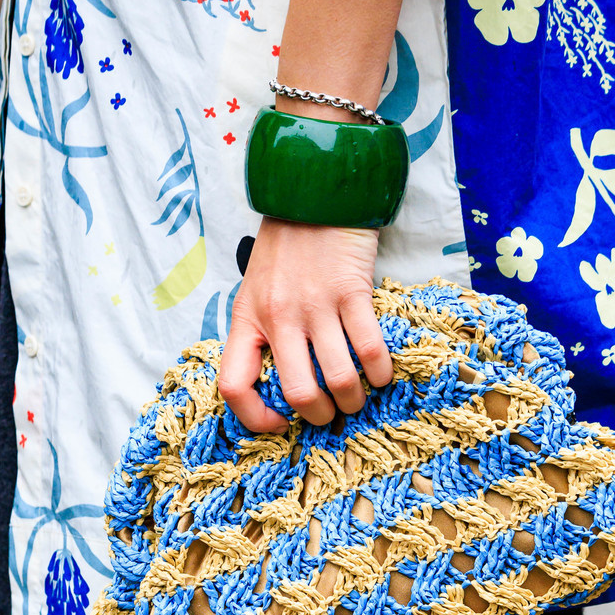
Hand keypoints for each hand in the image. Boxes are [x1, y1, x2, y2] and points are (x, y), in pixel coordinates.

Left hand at [218, 219, 392, 432]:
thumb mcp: (255, 289)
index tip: (278, 423)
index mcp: (247, 319)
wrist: (315, 192)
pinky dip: (379, 372)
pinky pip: (370, 348)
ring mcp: (316, 305)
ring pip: (339, 379)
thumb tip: (281, 384)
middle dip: (319, 415)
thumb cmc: (286, 246)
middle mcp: (278, 317)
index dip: (254, 417)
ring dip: (353, 400)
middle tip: (330, 413)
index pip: (234, 384)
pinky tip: (380, 374)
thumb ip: (261, 331)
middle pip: (298, 392)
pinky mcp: (351, 291)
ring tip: (357, 397)